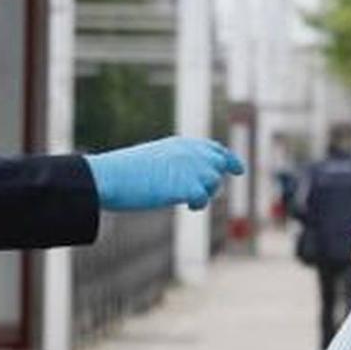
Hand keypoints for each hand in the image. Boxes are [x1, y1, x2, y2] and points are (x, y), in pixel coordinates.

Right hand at [87, 137, 245, 210]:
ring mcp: (192, 168)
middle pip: (219, 166)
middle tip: (198, 194)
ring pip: (213, 183)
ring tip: (185, 199)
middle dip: (213, 180)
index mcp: (181, 144)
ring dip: (202, 194)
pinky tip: (189, 205)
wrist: (112, 176)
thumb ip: (175, 164)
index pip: (214, 148)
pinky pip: (204, 198)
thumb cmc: (124, 172)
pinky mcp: (189, 186)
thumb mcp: (154, 160)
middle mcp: (191, 152)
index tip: (238, 169)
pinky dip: (198, 204)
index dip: (228, 159)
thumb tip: (187, 180)